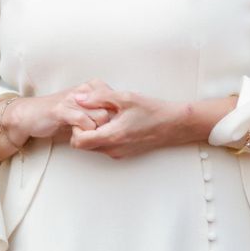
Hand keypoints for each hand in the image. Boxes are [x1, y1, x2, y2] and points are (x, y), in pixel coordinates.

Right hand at [0, 81, 112, 162]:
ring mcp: (71, 99)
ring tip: (87, 135)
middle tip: (97, 135)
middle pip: (110, 110)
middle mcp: (81, 91)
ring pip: (100, 116)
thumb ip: (96, 110)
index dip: (114, 117)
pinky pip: (83, 121)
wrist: (29, 115)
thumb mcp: (79, 108)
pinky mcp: (61, 110)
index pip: (114, 100)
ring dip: (96, 131)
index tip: (108, 127)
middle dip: (107, 126)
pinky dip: (85, 132)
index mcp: (88, 88)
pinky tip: (77, 135)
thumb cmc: (56, 114)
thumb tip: (118, 120)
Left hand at [68, 83, 234, 157]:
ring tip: (103, 115)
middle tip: (91, 113)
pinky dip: (102, 135)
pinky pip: (104, 147)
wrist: (174, 124)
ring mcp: (119, 153)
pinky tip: (112, 121)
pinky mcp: (124, 153)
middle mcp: (114, 149)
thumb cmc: (151, 110)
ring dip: (92, 132)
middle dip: (81, 129)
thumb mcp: (124, 98)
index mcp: (112, 136)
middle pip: (83, 145)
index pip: (78, 142)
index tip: (83, 113)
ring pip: (93, 147)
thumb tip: (78, 98)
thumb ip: (98, 97)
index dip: (75, 127)